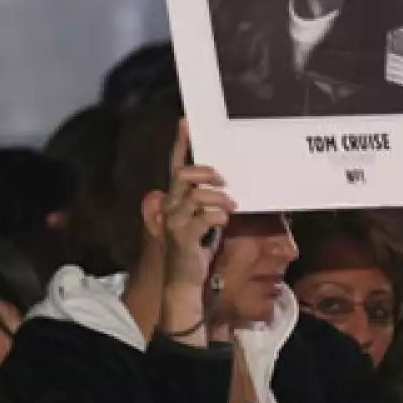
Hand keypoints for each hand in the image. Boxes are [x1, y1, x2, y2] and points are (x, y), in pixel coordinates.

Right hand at [158, 120, 234, 293]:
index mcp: (175, 199)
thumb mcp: (205, 216)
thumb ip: (209, 198)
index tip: (186, 123)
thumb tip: (227, 181)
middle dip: (207, 173)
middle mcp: (170, 207)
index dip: (180, 144)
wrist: (185, 278)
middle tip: (225, 181)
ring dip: (220, 199)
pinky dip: (219, 216)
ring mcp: (174, 222)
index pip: (176, 166)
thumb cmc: (197, 244)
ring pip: (197, 196)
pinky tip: (224, 221)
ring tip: (232, 208)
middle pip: (183, 176)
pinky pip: (204, 218)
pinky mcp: (183, 237)